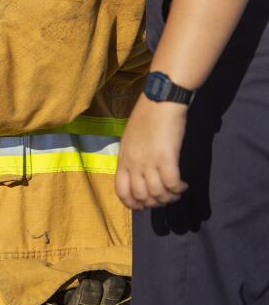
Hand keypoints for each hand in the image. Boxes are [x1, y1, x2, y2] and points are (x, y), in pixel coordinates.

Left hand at [115, 93, 188, 209]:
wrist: (161, 99)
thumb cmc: (147, 115)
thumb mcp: (130, 137)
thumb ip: (132, 156)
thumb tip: (138, 174)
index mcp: (123, 157)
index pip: (121, 191)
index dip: (133, 204)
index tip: (144, 205)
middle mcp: (134, 162)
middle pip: (142, 196)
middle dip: (155, 203)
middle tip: (165, 197)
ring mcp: (149, 161)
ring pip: (158, 194)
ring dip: (169, 198)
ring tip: (176, 192)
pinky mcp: (167, 158)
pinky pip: (172, 184)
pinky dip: (179, 189)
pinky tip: (183, 184)